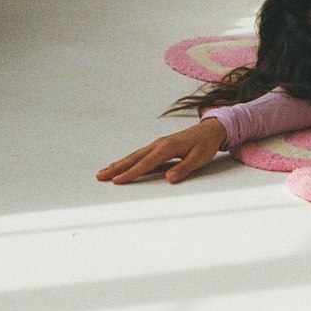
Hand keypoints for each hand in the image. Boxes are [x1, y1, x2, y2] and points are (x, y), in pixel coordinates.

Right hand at [96, 117, 227, 185]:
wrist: (210, 130)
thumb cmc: (205, 145)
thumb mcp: (199, 159)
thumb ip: (184, 168)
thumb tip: (169, 178)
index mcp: (168, 147)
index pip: (146, 163)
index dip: (131, 173)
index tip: (117, 180)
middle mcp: (159, 144)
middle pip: (134, 158)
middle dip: (117, 168)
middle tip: (100, 176)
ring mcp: (158, 144)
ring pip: (135, 156)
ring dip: (119, 164)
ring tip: (104, 172)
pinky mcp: (160, 146)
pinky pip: (141, 155)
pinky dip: (129, 160)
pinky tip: (121, 165)